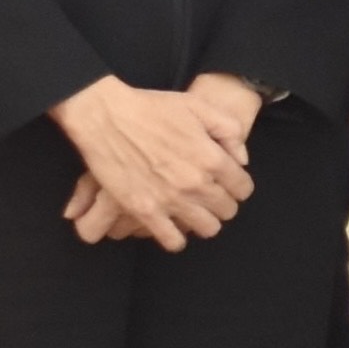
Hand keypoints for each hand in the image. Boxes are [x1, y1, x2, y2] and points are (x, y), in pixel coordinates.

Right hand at [50, 74, 252, 250]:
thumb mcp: (200, 106)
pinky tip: (172, 226)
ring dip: (205, 221)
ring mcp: (170, 200)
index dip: (238, 186)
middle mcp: (196, 184)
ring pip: (207, 228)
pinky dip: (177, 238)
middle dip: (224, 203)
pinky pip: (172, 241)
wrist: (105, 117)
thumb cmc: (152, 108)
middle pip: (227, 210)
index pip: (243, 188)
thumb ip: (229, 131)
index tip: (228, 183)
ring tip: (195, 211)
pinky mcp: (144, 211)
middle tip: (211, 195)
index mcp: (213, 159)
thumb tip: (241, 160)